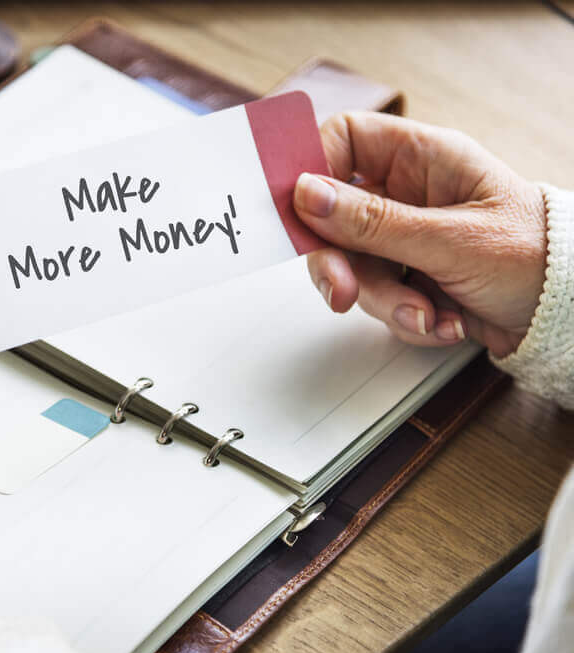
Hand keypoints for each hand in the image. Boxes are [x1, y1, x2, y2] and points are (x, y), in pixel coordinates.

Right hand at [293, 112, 547, 357]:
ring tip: (428, 315)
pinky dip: (405, 318)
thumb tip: (306, 194)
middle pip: (333, 216)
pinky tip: (444, 321)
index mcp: (422, 158)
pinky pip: (375, 298)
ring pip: (351, 266)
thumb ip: (373, 222)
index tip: (295, 207)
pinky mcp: (407, 278)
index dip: (311, 167)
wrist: (568, 317)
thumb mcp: (452, 240)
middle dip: (338, 262)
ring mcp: (403, 237)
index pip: (342, 141)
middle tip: (342, 291)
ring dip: (383, 302)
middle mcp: (406, 193)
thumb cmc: (539, 256)